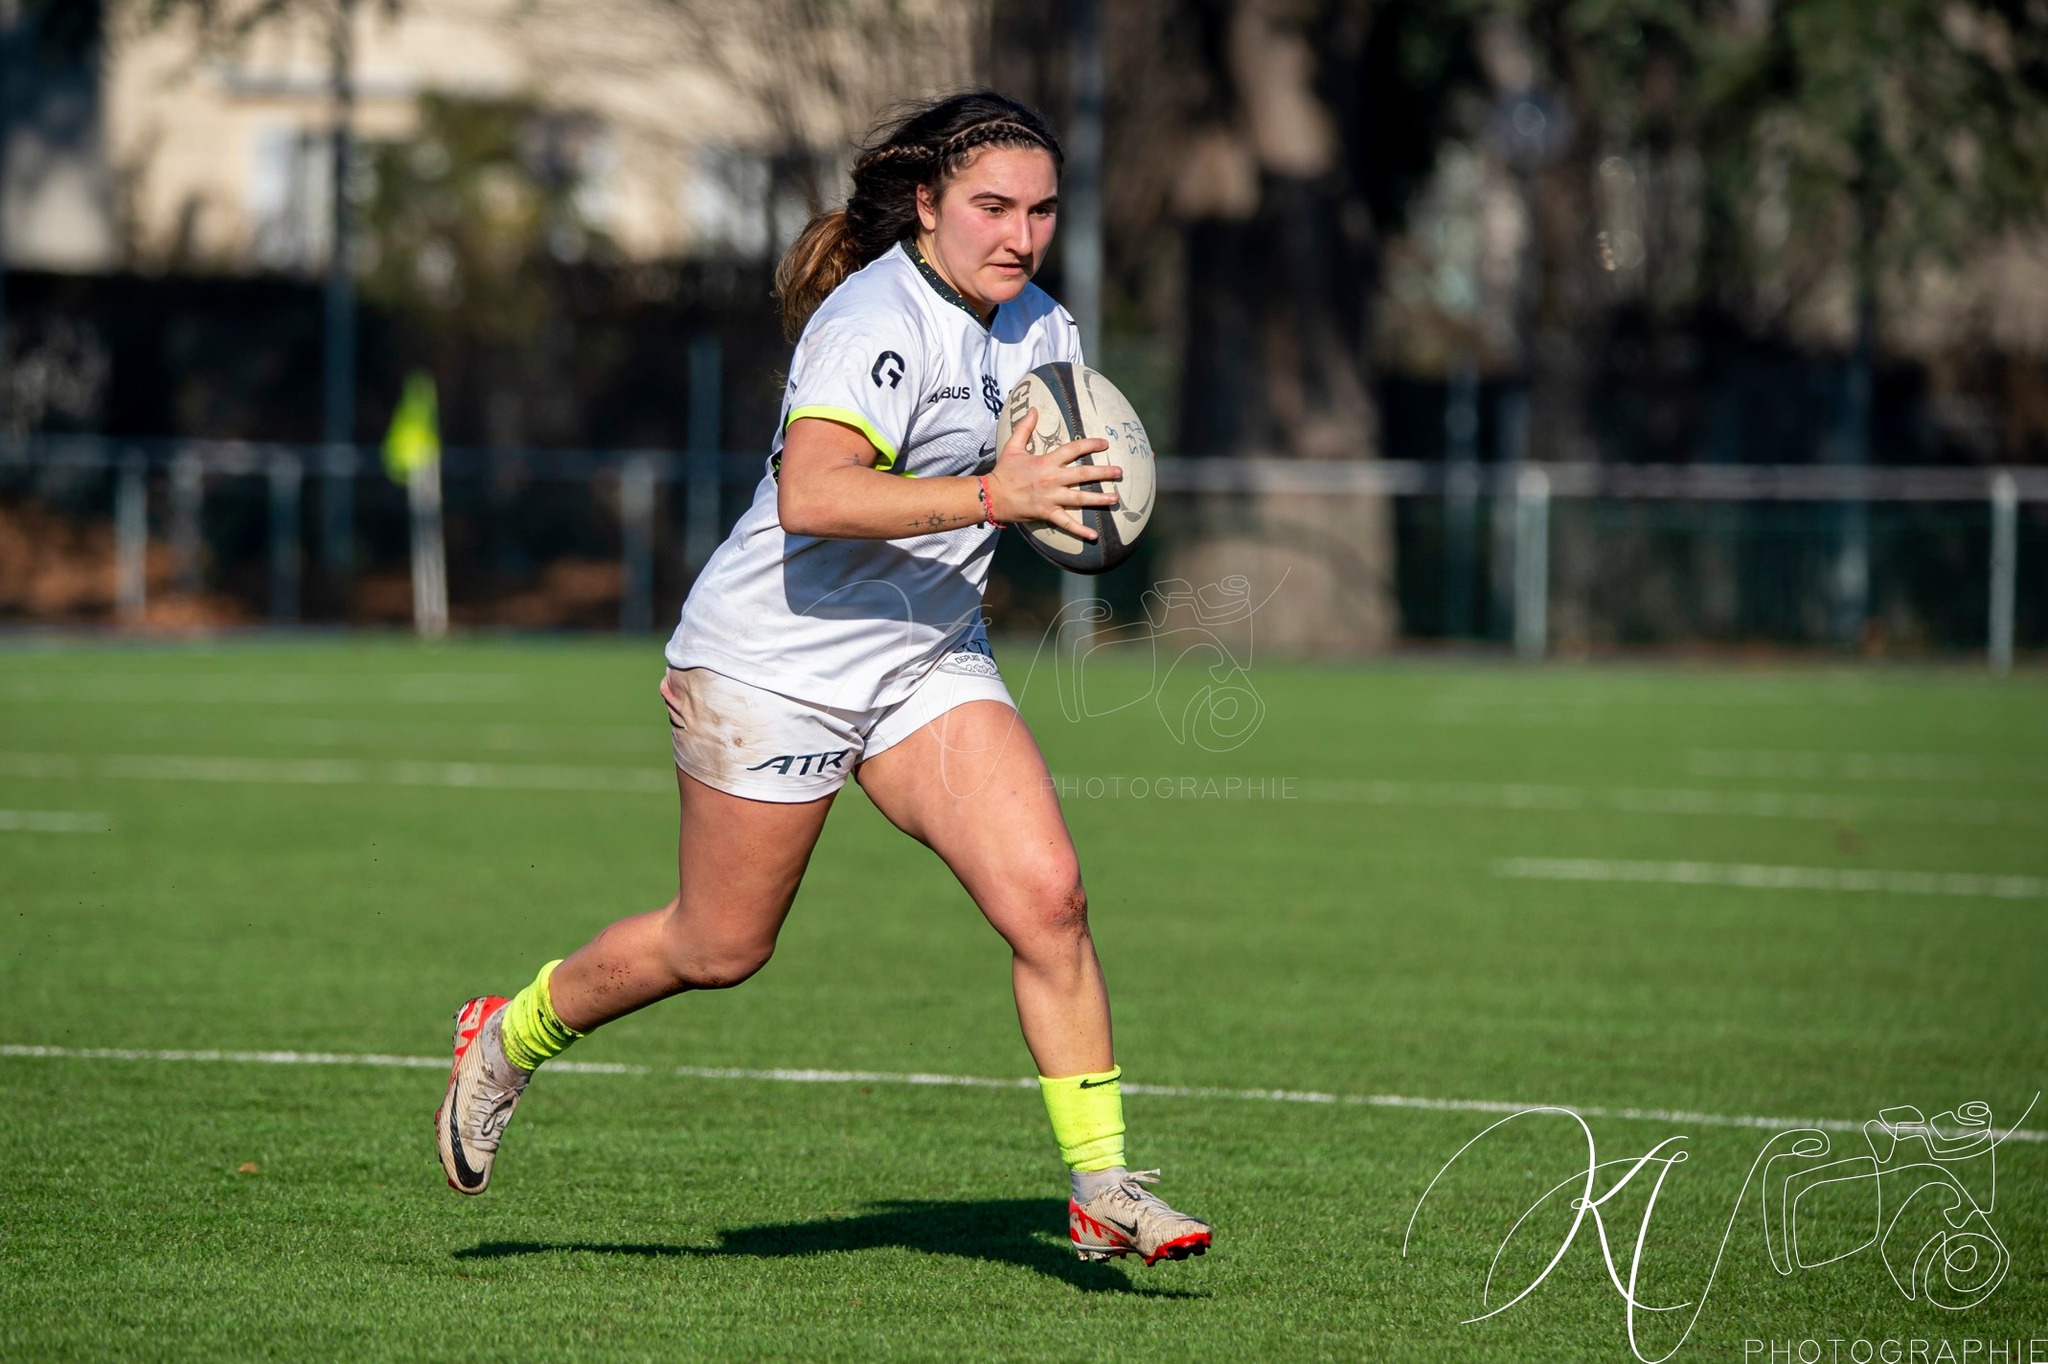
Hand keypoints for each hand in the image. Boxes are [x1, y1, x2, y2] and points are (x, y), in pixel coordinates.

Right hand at [985, 408, 1119, 540]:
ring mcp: (1051, 498)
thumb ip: (1025, 427)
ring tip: (1115, 499)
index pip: (1073, 450)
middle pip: (1083, 474)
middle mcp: (1052, 479)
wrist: (992, 496)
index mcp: (1046, 462)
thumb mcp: (1012, 446)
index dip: (1091, 445)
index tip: (1105, 444)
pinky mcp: (1047, 513)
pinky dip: (1080, 531)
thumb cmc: (1004, 472)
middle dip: (1104, 472)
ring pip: (1080, 498)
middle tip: (1120, 472)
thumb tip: (1033, 409)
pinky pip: (1066, 523)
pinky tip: (1094, 536)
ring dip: (1100, 499)